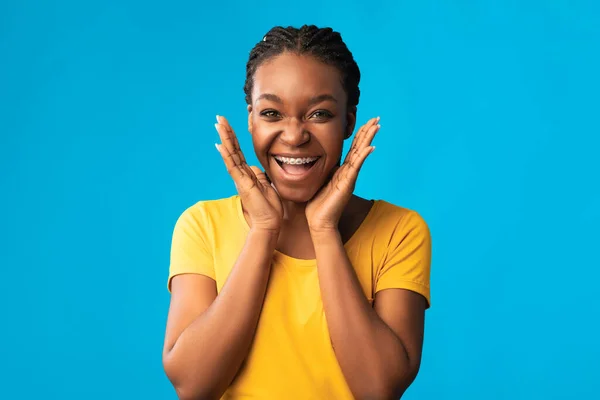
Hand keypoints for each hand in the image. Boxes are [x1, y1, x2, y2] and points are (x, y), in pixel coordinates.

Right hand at [215, 115, 282, 231]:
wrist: (270, 222)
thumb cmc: (269, 207)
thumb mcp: (266, 186)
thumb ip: (259, 175)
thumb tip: (254, 167)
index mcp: (247, 174)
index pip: (238, 152)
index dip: (233, 138)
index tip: (227, 124)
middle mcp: (241, 174)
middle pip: (232, 149)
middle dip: (226, 133)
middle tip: (218, 118)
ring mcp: (240, 179)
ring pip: (230, 155)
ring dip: (225, 139)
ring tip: (218, 124)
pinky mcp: (242, 184)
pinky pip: (233, 167)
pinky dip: (227, 156)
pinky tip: (220, 145)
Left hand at [305, 117, 379, 232]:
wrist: (319, 222)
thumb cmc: (318, 204)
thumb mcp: (320, 180)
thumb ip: (323, 169)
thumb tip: (317, 157)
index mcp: (342, 170)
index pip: (353, 148)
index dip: (360, 134)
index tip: (366, 121)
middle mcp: (348, 172)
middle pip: (360, 147)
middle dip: (368, 132)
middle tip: (377, 118)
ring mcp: (349, 177)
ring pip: (361, 154)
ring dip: (369, 139)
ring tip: (377, 126)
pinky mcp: (347, 184)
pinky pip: (356, 167)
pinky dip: (363, 156)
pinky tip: (371, 147)